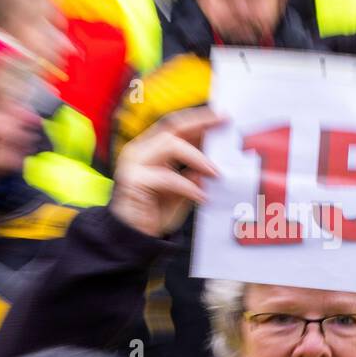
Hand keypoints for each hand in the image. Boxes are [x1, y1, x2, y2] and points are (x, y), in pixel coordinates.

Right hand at [110, 107, 223, 236]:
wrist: (132, 239)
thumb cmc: (154, 214)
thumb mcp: (181, 192)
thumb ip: (193, 176)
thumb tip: (212, 165)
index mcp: (149, 149)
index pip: (175, 126)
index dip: (199, 119)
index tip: (222, 117)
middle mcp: (139, 151)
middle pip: (172, 126)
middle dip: (200, 122)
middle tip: (223, 122)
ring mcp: (133, 163)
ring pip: (169, 144)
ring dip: (197, 157)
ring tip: (216, 172)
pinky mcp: (133, 180)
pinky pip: (166, 177)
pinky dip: (187, 186)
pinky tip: (201, 197)